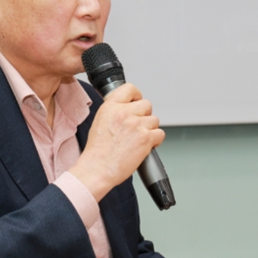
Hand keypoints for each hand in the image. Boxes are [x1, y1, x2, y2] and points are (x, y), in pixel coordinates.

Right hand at [69, 83, 163, 200]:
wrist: (97, 169)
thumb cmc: (97, 151)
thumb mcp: (100, 121)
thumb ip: (114, 111)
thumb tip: (128, 108)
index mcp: (111, 107)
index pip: (130, 89)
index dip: (136, 96)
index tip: (136, 102)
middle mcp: (124, 113)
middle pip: (146, 104)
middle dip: (144, 116)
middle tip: (137, 127)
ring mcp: (136, 124)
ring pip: (155, 120)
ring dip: (149, 130)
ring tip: (138, 140)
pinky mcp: (146, 138)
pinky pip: (160, 134)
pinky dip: (155, 141)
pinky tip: (145, 146)